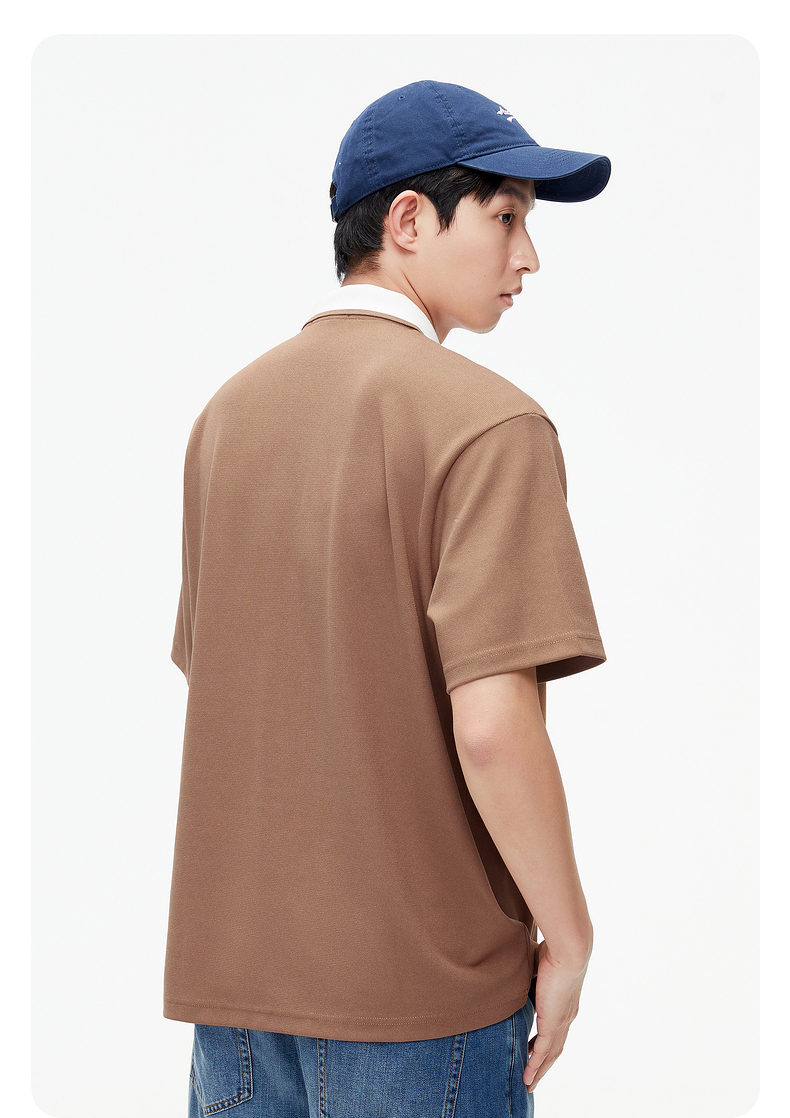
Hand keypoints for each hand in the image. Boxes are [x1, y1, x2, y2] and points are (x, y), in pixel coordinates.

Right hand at [523, 939, 588, 1091]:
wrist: (568, 950)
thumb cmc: (555, 950)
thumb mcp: (538, 965)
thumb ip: (529, 971)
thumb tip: (516, 965)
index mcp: (565, 1004)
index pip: (555, 1029)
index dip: (547, 1043)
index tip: (535, 1050)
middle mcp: (566, 1017)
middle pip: (555, 1048)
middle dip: (544, 1064)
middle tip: (532, 1076)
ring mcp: (561, 1022)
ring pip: (549, 1055)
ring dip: (539, 1071)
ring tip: (529, 1084)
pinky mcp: (553, 1023)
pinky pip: (542, 1051)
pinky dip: (535, 1066)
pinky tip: (528, 1078)